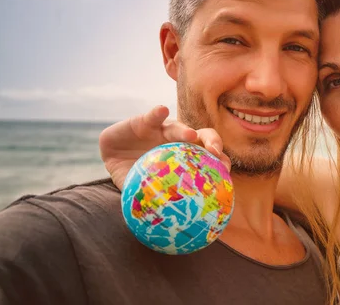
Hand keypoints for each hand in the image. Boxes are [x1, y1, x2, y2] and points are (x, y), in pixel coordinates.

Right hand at [99, 105, 230, 190]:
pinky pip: (152, 116)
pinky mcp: (145, 121)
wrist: (113, 158)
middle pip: (203, 137)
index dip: (220, 162)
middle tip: (215, 153)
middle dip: (213, 142)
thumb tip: (176, 230)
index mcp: (187, 157)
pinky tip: (161, 111)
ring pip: (178, 127)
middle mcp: (180, 141)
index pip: (210, 156)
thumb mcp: (150, 190)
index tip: (226, 171)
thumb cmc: (138, 177)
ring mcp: (163, 129)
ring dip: (184, 130)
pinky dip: (157, 113)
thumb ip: (162, 202)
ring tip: (189, 135)